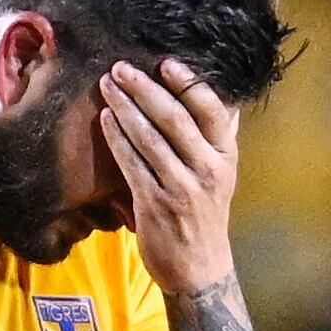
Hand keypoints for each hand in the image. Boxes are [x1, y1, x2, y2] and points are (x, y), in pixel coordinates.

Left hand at [98, 59, 241, 294]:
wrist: (199, 267)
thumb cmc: (206, 215)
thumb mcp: (223, 175)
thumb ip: (220, 138)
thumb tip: (225, 98)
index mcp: (225, 157)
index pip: (211, 111)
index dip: (187, 84)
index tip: (165, 63)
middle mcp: (206, 170)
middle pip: (174, 119)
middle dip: (144, 89)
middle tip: (121, 68)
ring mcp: (180, 187)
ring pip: (149, 138)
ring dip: (125, 107)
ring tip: (107, 85)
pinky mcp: (155, 203)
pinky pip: (132, 163)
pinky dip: (117, 138)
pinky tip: (105, 119)